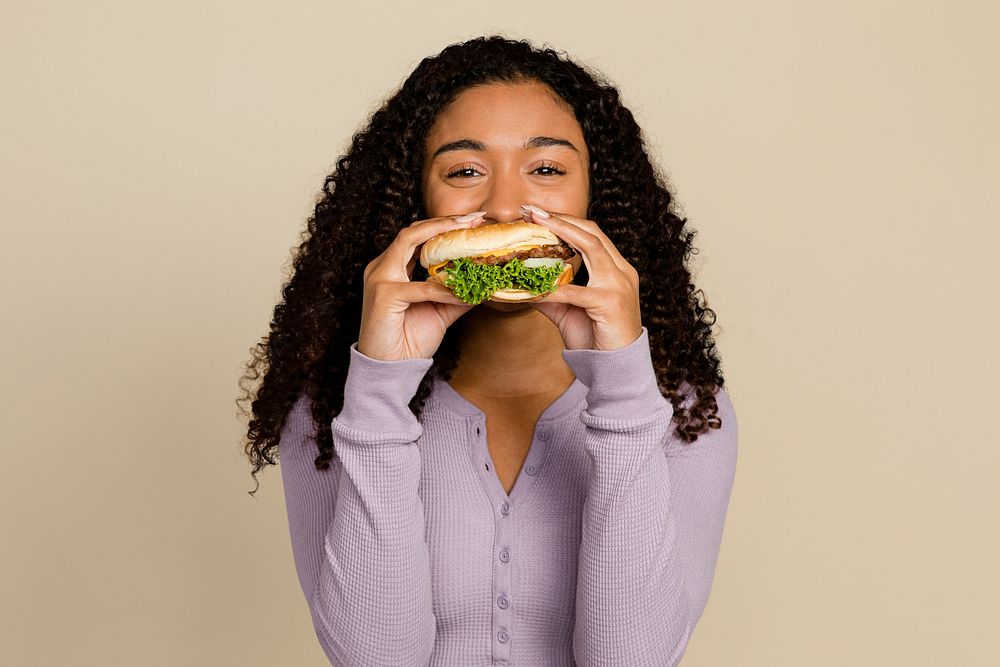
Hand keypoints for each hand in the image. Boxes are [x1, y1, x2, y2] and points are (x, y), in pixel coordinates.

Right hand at [357, 212, 485, 360]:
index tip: (472, 220)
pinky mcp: (384, 296)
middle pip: (412, 231)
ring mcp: (379, 279)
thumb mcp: (440, 312)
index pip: (417, 236)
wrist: (388, 370)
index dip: (443, 225)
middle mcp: (382, 267)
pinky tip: (463, 292)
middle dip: (444, 221)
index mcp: (392, 268)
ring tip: (468, 234)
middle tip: (474, 218)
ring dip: (441, 236)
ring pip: (410, 243)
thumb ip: (458, 295)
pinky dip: (444, 289)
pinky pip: (421, 287)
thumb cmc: (408, 341)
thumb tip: (485, 284)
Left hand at [521, 205, 643, 351]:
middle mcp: (622, 271)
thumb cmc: (596, 339)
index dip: (565, 220)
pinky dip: (552, 288)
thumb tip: (521, 285)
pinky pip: (575, 291)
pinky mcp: (610, 303)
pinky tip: (532, 287)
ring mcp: (619, 285)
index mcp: (615, 269)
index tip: (537, 213)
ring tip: (535, 225)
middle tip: (530, 210)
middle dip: (560, 218)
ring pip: (590, 247)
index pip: (591, 234)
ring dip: (561, 232)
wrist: (616, 369)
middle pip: (591, 232)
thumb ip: (550, 294)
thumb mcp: (568, 311)